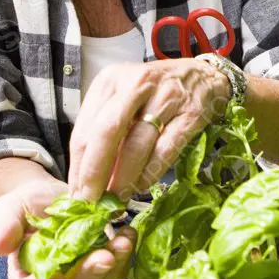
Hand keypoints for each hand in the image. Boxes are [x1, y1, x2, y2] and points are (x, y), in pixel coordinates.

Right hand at [0, 179, 136, 278]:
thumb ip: (3, 223)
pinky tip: (127, 231)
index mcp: (25, 278)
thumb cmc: (27, 204)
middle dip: (89, 277)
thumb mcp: (10, 206)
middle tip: (104, 255)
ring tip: (122, 239)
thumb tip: (0, 246)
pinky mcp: (102, 267)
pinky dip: (125, 256)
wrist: (53, 194)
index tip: (56, 275)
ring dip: (114, 268)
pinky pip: (116, 273)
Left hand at [67, 59, 230, 202]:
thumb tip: (86, 179)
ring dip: (123, 179)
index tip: (76, 194)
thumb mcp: (122, 99)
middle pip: (106, 134)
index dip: (78, 168)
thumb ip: (103, 132)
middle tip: (90, 202)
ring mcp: (165, 98)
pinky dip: (150, 173)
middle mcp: (135, 85)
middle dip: (95, 174)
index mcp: (110, 81)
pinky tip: (142, 185)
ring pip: (136, 145)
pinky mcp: (190, 114)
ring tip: (117, 199)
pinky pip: (165, 151)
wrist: (202, 76)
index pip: (84, 131)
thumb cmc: (154, 92)